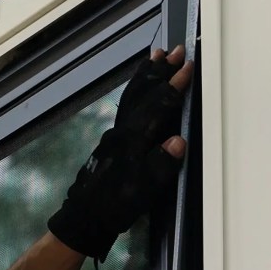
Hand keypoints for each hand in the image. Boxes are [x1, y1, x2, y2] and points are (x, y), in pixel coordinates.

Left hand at [47, 46, 192, 262]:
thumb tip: (179, 140)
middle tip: (173, 50)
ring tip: (154, 57)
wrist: (83, 219)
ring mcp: (113, 136)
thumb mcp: (141, 192)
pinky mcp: (110, 142)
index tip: (187, 67)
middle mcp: (120, 133)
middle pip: (141, 95)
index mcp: (131, 142)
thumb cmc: (114, 208)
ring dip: (145, 77)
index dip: (172, 88)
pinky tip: (140, 89)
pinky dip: (135, 91)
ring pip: (131, 98)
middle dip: (158, 72)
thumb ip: (160, 165)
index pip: (155, 108)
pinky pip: (126, 107)